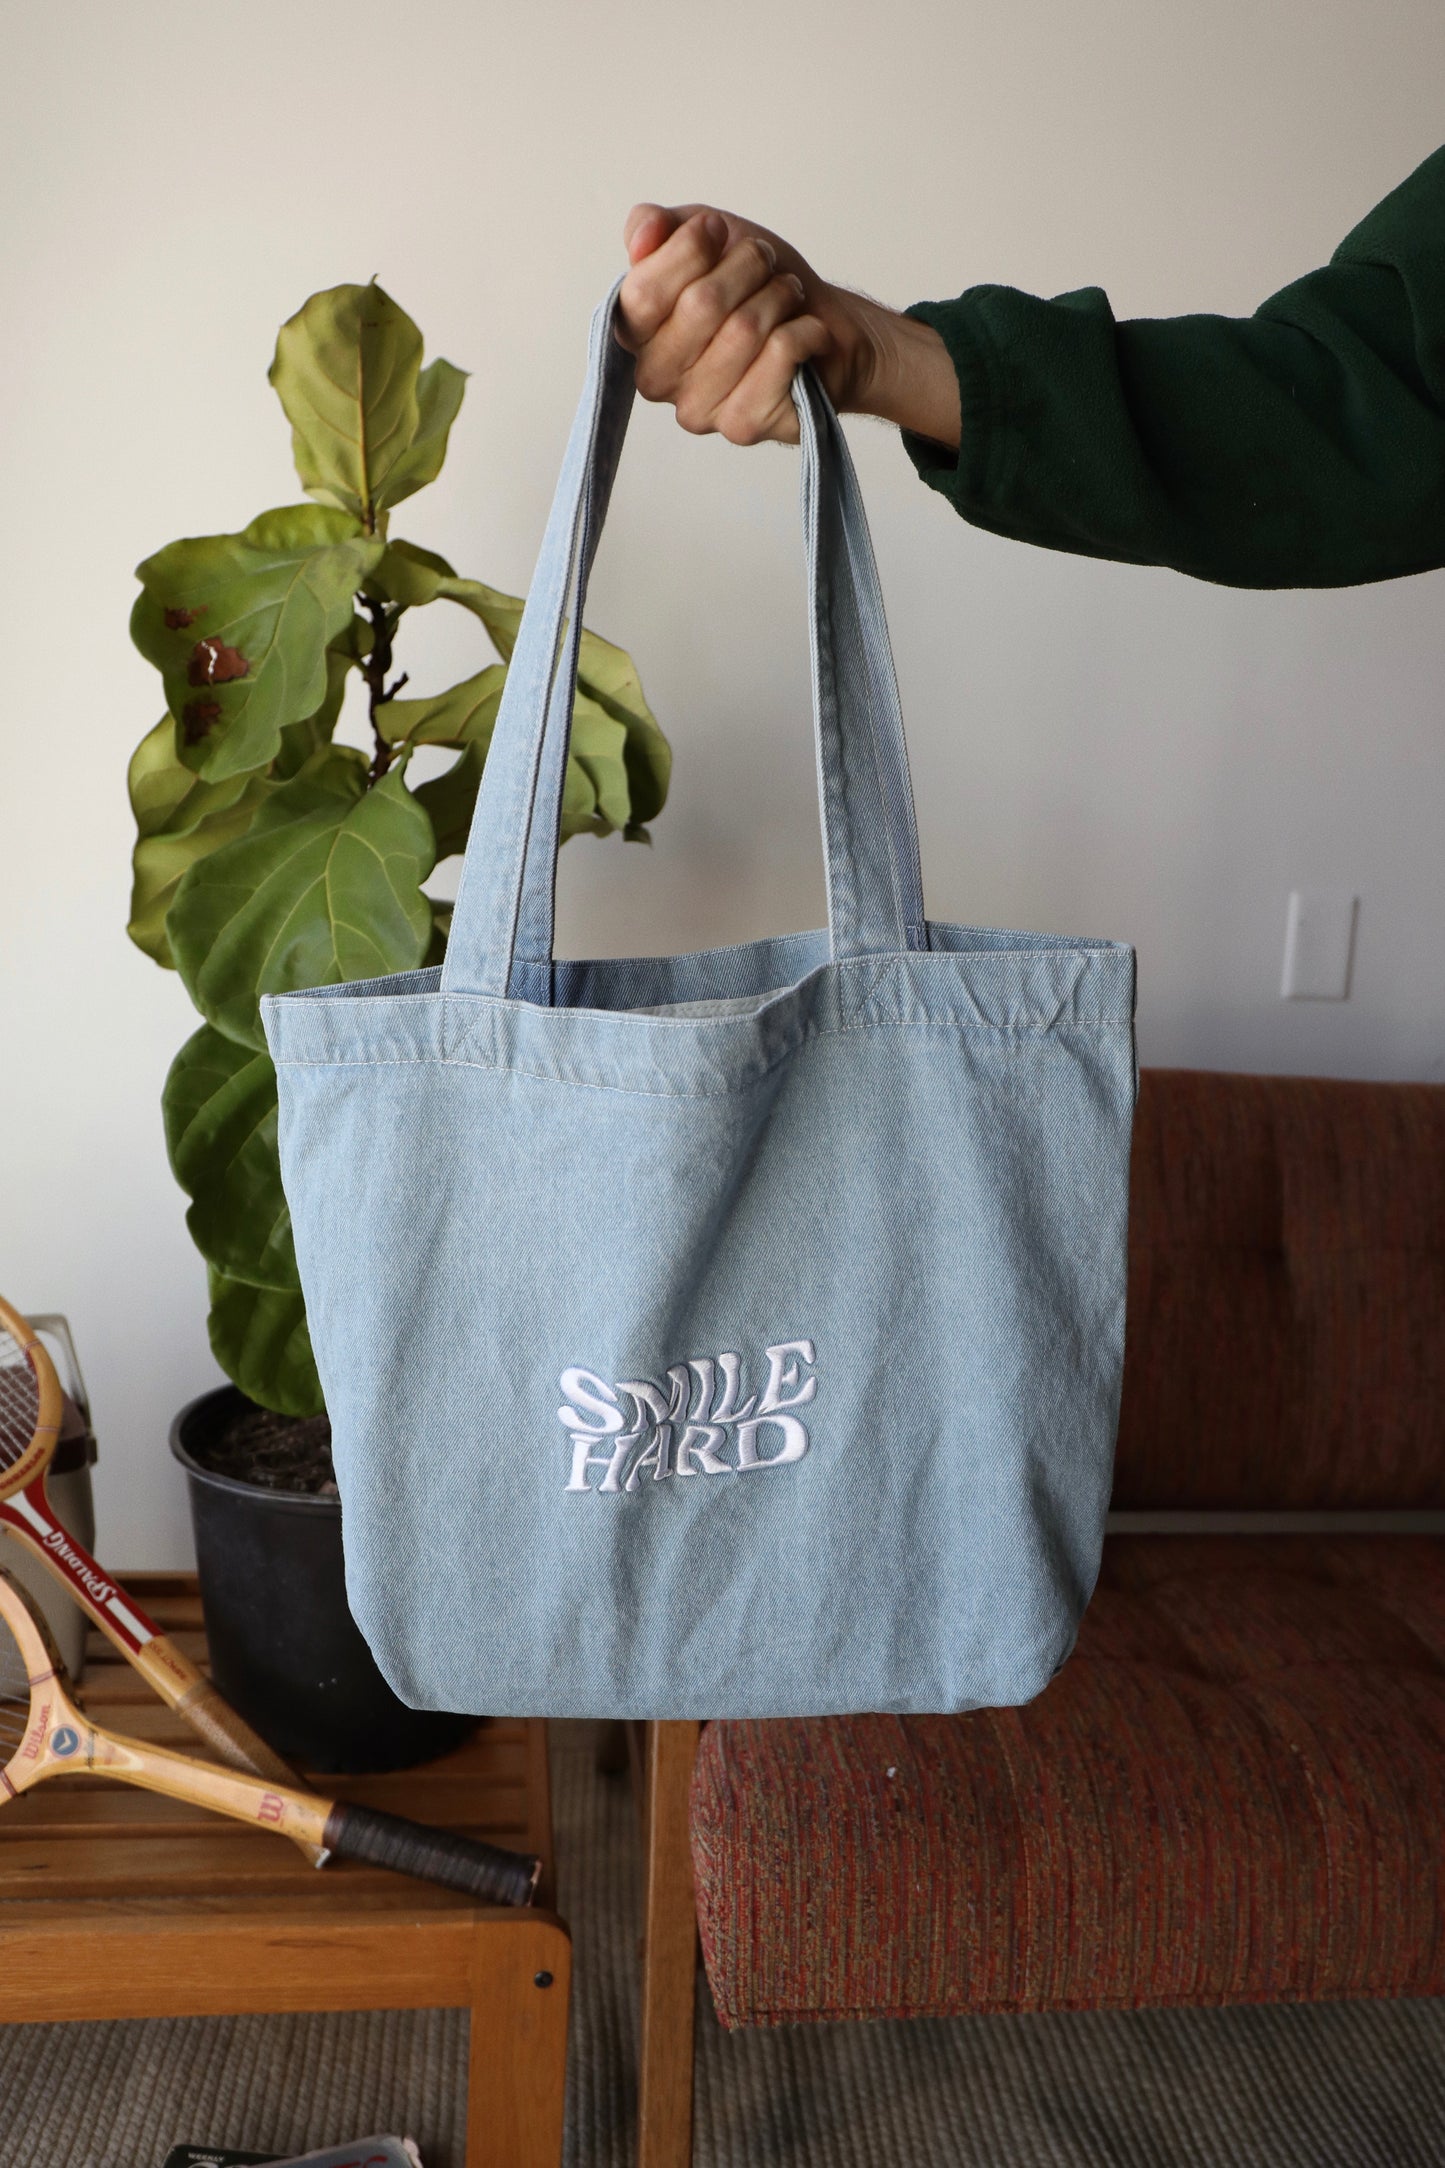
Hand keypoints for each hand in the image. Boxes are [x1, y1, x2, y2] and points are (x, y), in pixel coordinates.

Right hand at [617, 204, 960, 449]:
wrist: (823, 324)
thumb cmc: (756, 285)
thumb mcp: (700, 236)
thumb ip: (657, 226)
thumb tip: (643, 235)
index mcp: (635, 334)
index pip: (644, 292)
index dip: (690, 248)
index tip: (717, 231)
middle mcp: (655, 379)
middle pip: (701, 304)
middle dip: (747, 265)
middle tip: (764, 265)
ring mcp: (697, 409)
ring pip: (746, 328)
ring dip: (780, 295)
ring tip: (787, 296)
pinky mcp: (742, 425)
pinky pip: (781, 352)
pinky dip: (806, 329)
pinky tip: (805, 335)